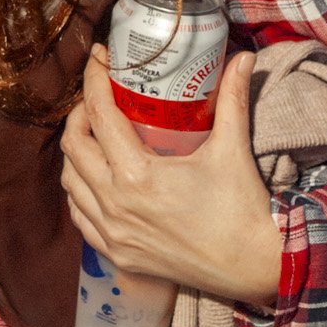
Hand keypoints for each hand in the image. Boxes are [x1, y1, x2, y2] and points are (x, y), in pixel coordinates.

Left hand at [60, 48, 283, 307]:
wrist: (257, 268)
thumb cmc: (244, 210)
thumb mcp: (233, 150)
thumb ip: (232, 99)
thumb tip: (242, 57)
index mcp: (138, 176)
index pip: (99, 116)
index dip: (94, 81)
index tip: (99, 60)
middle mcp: (116, 205)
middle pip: (73, 147)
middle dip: (80, 115)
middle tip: (98, 100)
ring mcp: (112, 234)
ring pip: (69, 182)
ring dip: (76, 155)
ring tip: (95, 136)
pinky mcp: (117, 255)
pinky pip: (79, 216)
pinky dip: (79, 192)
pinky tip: (94, 179)